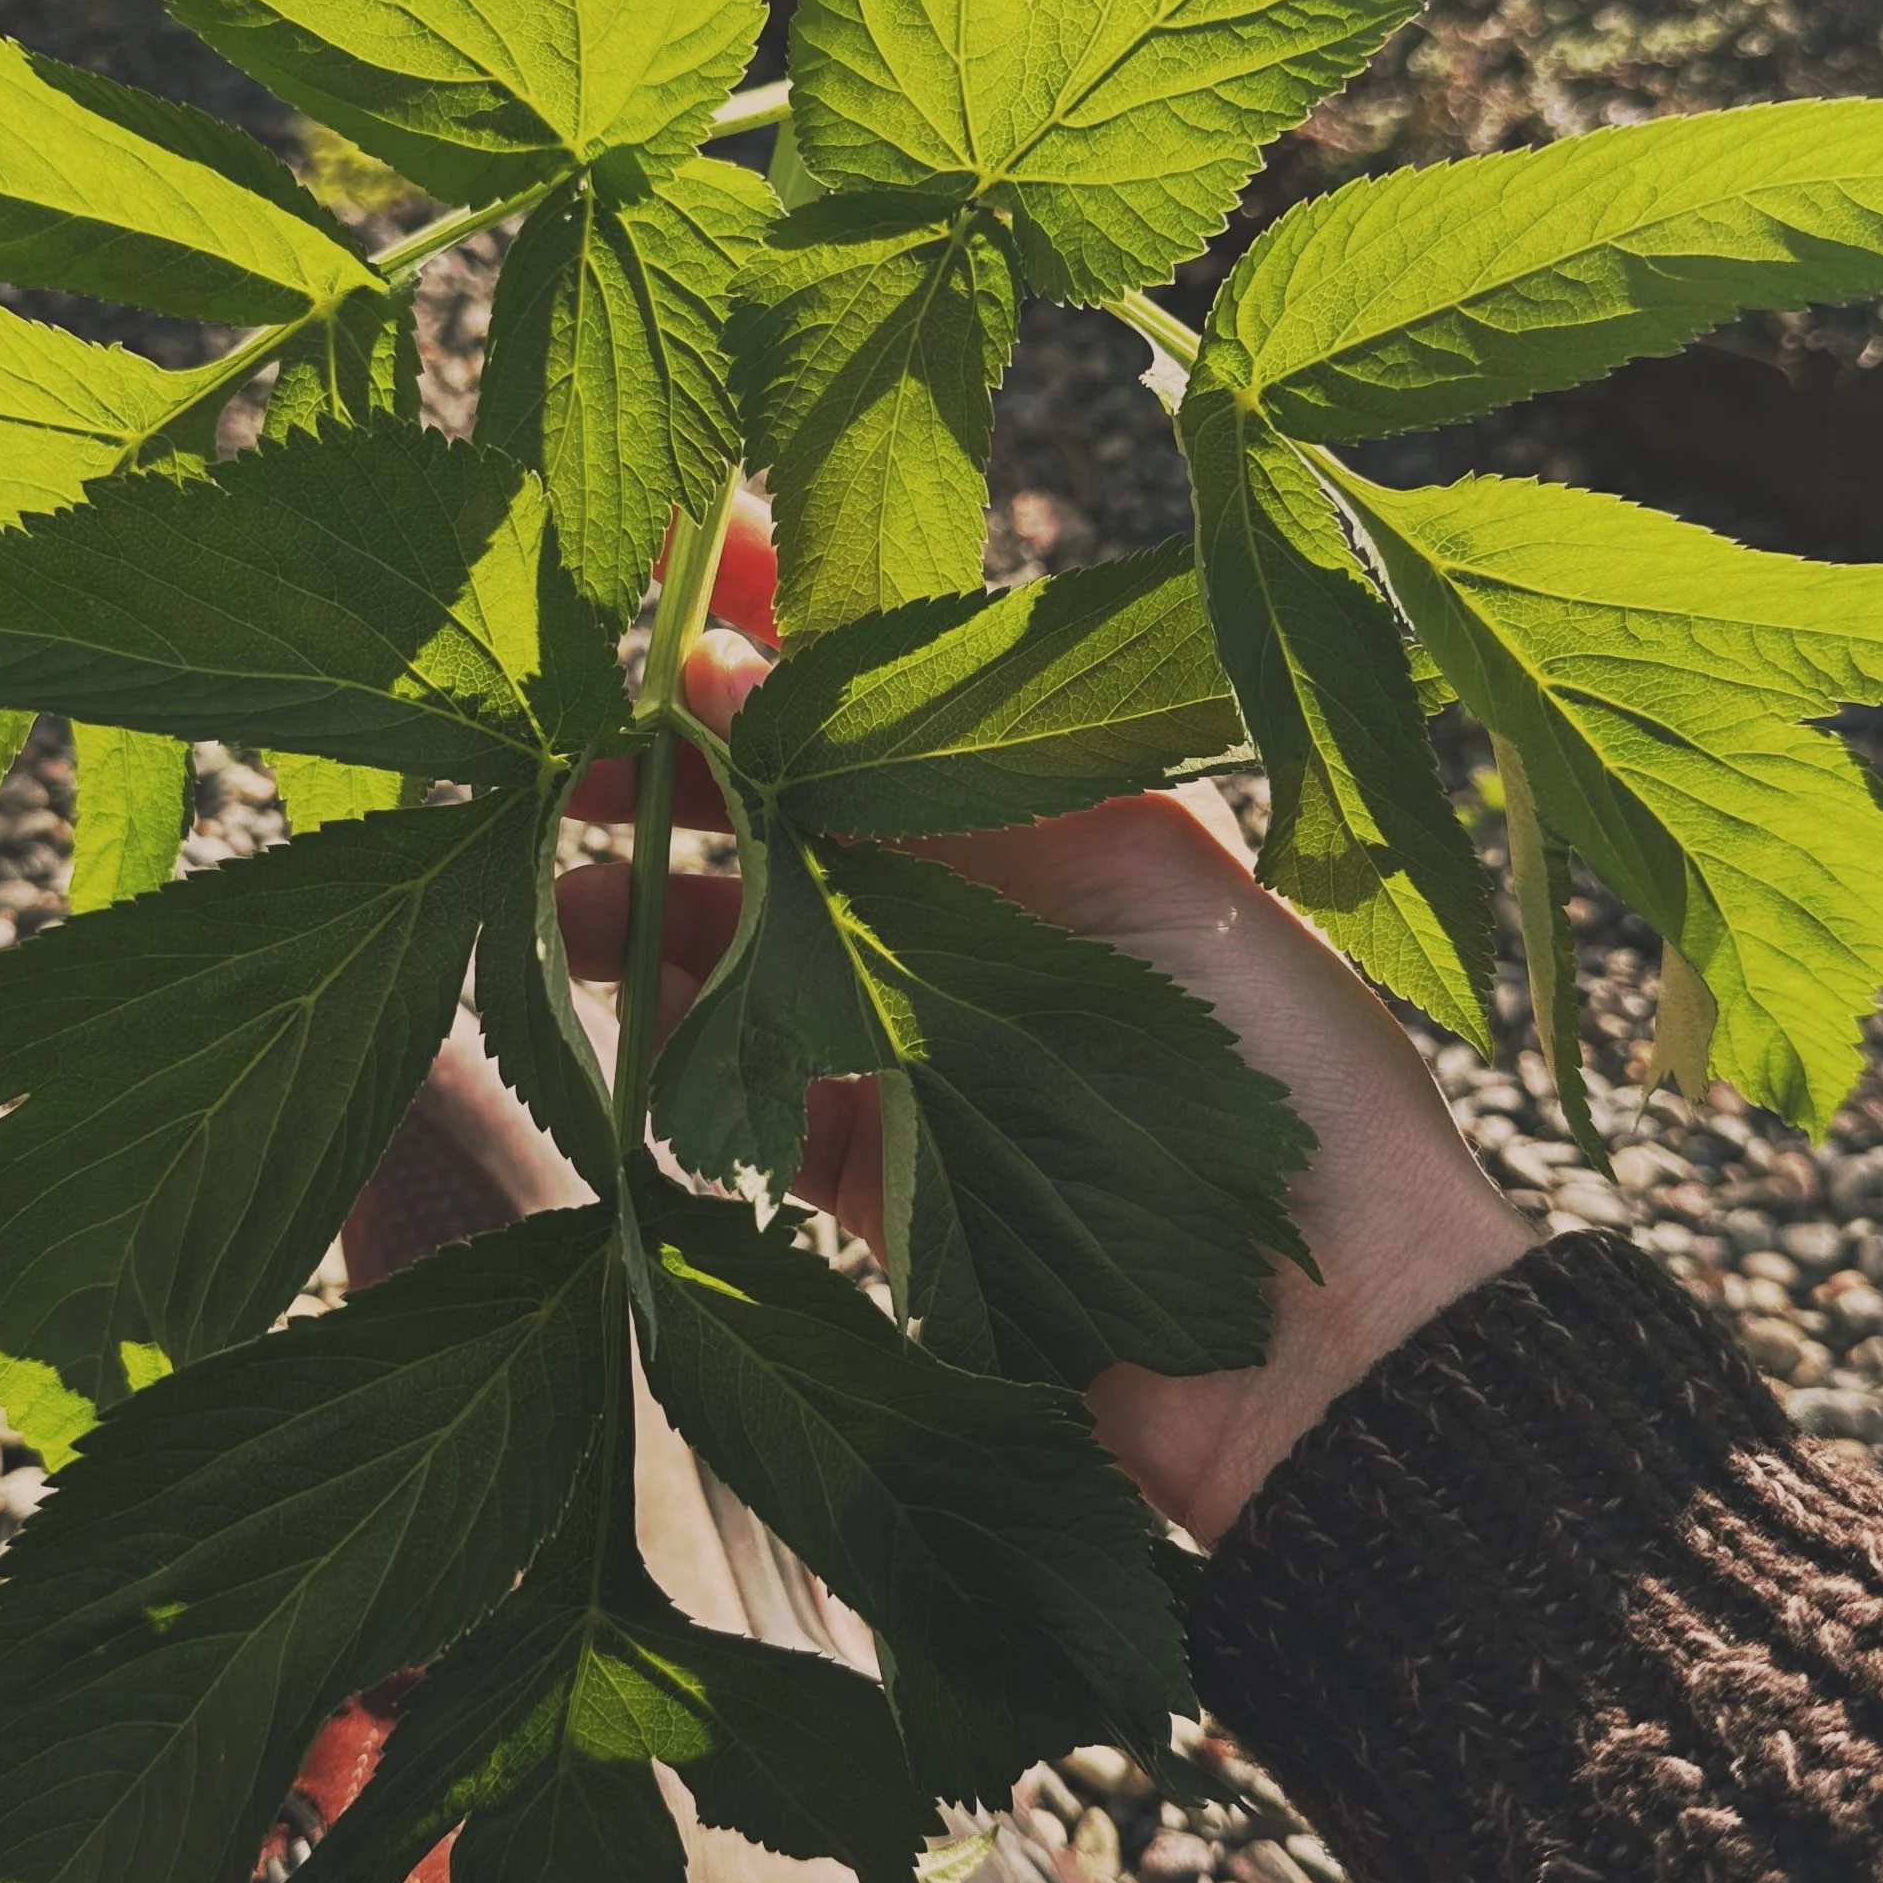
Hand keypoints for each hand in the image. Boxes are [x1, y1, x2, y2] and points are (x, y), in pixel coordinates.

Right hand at [559, 496, 1528, 1544]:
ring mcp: (914, 1036)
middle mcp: (968, 908)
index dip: (776, 612)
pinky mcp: (876, 1164)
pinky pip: (746, 1084)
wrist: (1329, 1333)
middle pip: (784, 814)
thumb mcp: (1122, 850)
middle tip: (552, 742)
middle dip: (668, 768)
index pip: (878, 683)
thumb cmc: (1270, 1049)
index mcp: (1041, 808)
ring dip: (643, 903)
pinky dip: (676, 1045)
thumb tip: (730, 654)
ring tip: (554, 890)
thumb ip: (922, 755)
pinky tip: (606, 1009)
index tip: (665, 549)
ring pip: (743, 943)